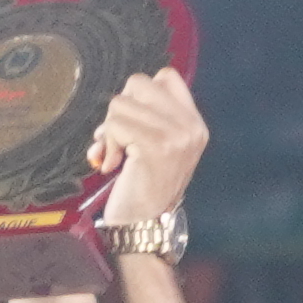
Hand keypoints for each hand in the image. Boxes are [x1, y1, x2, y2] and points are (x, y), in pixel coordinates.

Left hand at [88, 66, 209, 227]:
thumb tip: (120, 99)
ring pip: (121, 103)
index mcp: (195, 123)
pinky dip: (107, 144)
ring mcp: (176, 136)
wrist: (146, 226)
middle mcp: (190, 126)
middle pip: (139, 83)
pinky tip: (112, 164)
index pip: (166, 76)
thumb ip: (150, 118)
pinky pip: (116, 124)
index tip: (135, 122)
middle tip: (118, 138)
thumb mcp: (159, 146)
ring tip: (115, 155)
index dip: (140, 94)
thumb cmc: (145, 187)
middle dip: (120, 108)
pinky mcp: (156, 146)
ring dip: (109, 130)